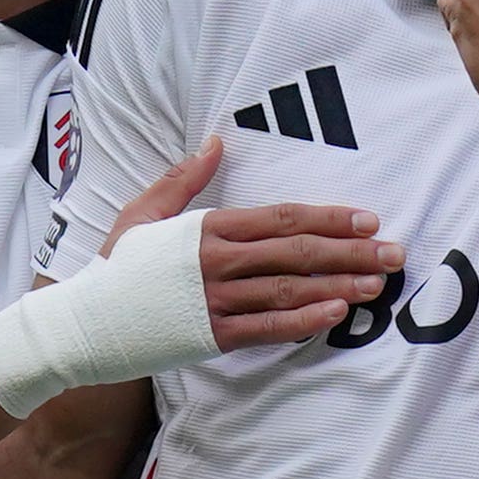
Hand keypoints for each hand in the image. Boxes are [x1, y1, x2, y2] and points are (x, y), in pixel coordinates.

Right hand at [112, 140, 402, 352]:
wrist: (84, 322)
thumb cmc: (117, 266)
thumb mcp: (144, 212)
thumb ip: (184, 179)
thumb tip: (216, 141)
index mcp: (206, 229)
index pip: (281, 219)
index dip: (327, 218)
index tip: (366, 218)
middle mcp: (217, 263)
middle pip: (297, 253)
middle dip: (351, 252)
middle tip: (394, 252)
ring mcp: (216, 302)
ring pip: (290, 290)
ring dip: (340, 285)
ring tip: (378, 283)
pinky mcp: (213, 337)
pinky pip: (269, 328)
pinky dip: (305, 320)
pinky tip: (337, 313)